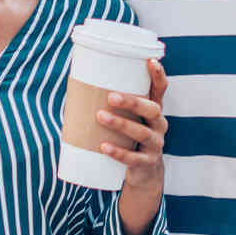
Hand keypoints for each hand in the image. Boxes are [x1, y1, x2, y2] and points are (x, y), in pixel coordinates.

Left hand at [95, 59, 168, 193]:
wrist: (143, 173)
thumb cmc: (128, 139)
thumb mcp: (127, 120)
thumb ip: (111, 106)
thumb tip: (75, 88)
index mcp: (153, 111)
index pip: (160, 90)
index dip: (158, 76)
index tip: (151, 61)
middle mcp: (159, 125)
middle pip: (152, 110)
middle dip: (132, 102)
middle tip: (111, 96)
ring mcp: (155, 145)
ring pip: (142, 132)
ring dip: (121, 124)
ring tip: (101, 117)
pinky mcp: (147, 163)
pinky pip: (134, 158)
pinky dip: (118, 152)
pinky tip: (104, 147)